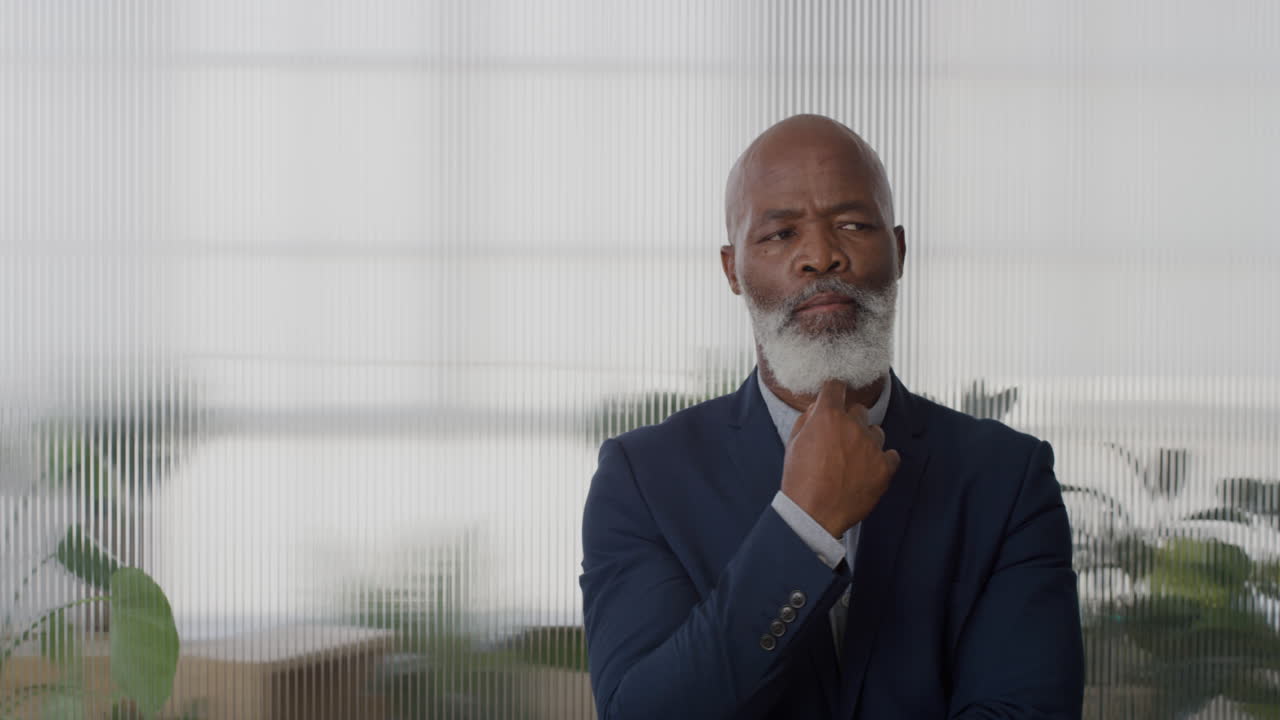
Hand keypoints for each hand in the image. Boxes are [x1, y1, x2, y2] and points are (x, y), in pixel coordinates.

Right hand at [780, 379, 900, 537]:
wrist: (814, 514)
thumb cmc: (800, 479)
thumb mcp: (794, 442)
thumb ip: (808, 418)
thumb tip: (819, 407)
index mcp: (828, 416)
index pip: (836, 387)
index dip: (833, 392)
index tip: (835, 397)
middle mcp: (853, 426)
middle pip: (859, 409)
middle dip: (849, 420)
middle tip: (840, 440)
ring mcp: (872, 446)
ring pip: (876, 431)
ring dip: (866, 440)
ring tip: (853, 461)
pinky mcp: (885, 467)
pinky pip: (891, 455)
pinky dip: (881, 460)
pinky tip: (868, 471)